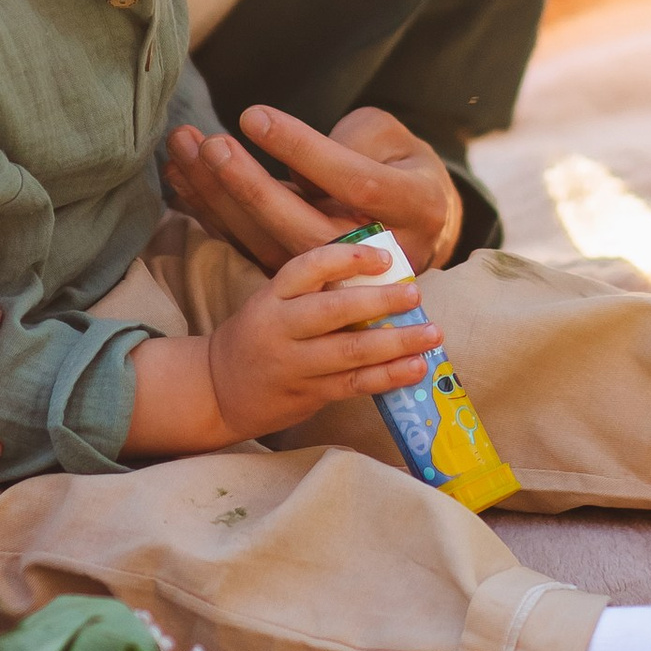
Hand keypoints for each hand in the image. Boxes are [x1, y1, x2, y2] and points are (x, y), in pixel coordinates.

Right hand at [123, 241, 442, 454]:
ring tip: (431, 334)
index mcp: (272, 295)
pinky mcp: (308, 394)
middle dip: (379, 301)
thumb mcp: (274, 301)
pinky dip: (389, 376)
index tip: (384, 256)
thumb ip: (317, 289)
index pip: (308, 268)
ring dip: (396, 343)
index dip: (347, 258)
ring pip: (350, 351)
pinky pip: (354, 384)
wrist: (219, 389)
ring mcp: (294, 364)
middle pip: (333, 310)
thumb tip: (384, 269)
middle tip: (415, 293)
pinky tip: (416, 367)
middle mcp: (281, 327)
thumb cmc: (261, 335)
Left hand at [162, 101, 462, 275]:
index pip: (354, 180)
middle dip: (249, 187)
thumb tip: (295, 159)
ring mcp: (338, 274)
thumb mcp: (395, 138)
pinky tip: (181, 178)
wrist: (419, 228)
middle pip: (305, 227)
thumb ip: (352, 142)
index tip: (253, 115)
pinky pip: (252, 248)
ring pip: (271, 243)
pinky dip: (213, 214)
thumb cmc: (401, 166)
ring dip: (219, 199)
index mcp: (415, 206)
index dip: (301, 150)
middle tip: (210, 145)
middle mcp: (379, 251)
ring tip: (183, 151)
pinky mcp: (304, 279)